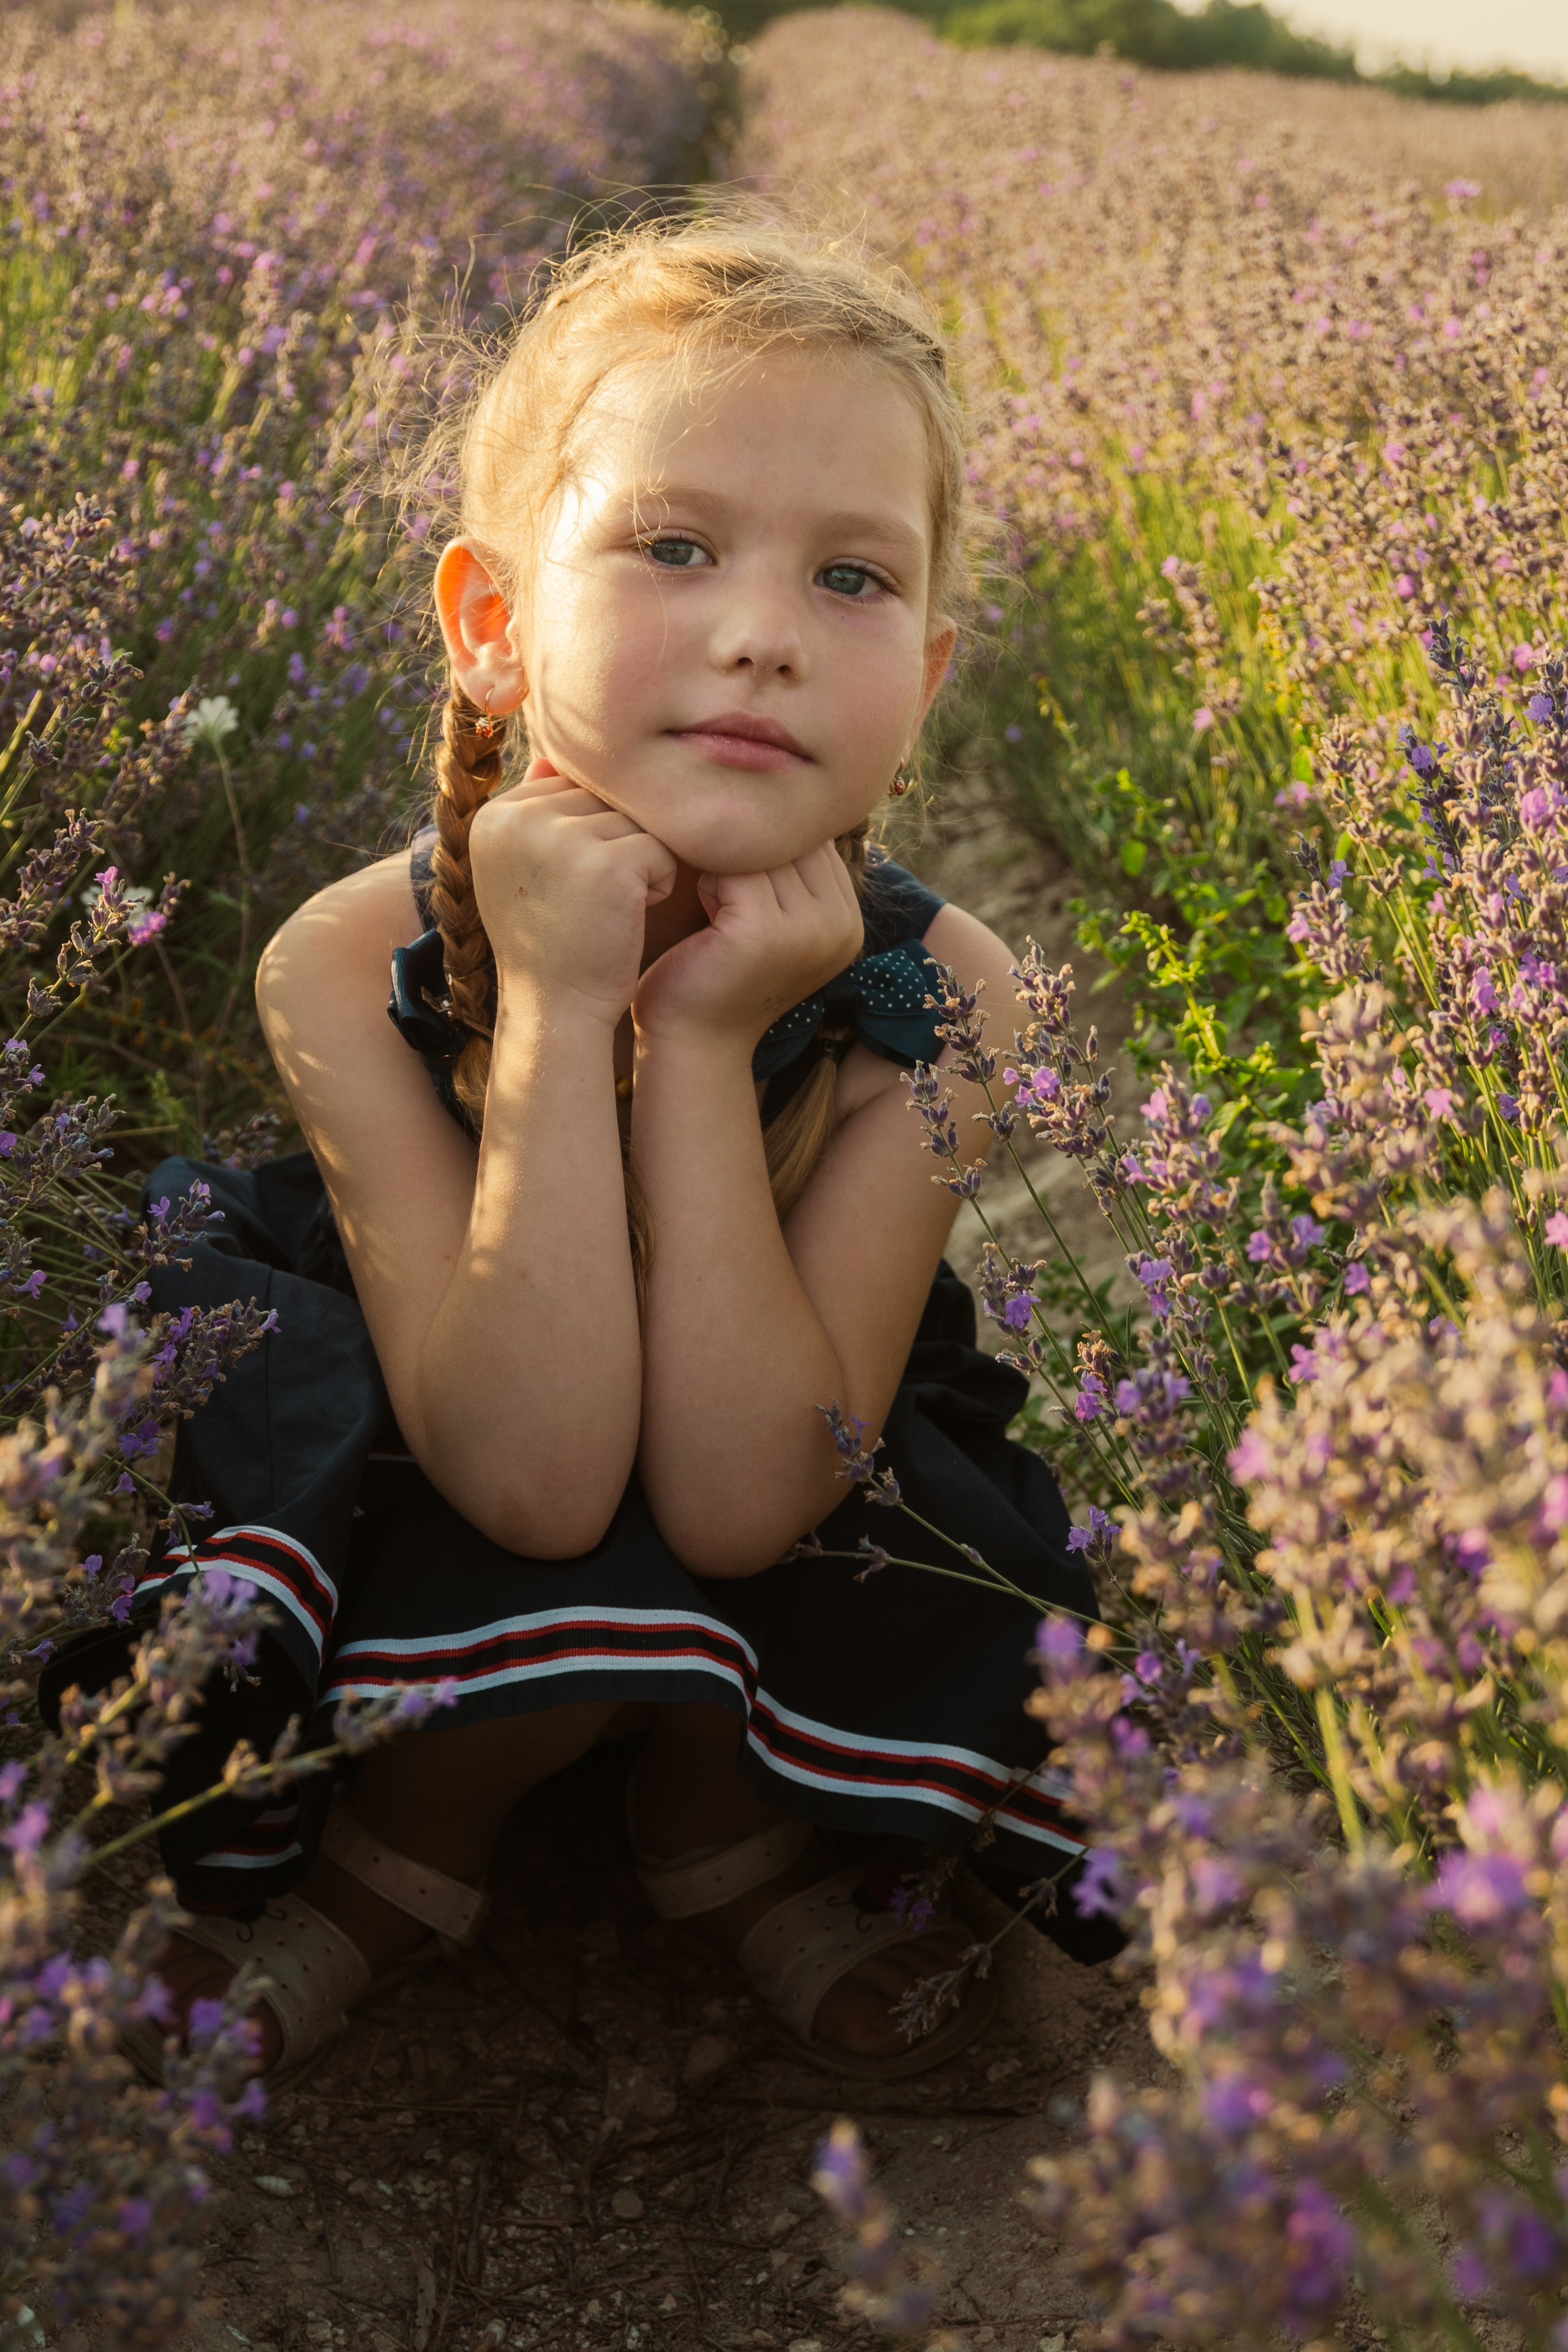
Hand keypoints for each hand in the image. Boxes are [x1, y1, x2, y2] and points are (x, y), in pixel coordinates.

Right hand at [469, 759, 676, 1025]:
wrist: (556, 1012)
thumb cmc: (551, 942)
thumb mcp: (525, 871)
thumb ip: (539, 812)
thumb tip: (554, 755)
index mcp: (495, 816)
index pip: (570, 787)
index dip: (590, 834)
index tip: (571, 888)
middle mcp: (518, 819)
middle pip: (605, 799)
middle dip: (618, 845)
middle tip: (597, 901)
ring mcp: (561, 839)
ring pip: (637, 822)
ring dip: (642, 863)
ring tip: (611, 908)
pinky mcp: (606, 865)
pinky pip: (661, 848)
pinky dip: (661, 883)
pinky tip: (631, 916)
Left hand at [632, 841, 863, 1053]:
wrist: (692, 1041)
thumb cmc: (720, 973)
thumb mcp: (772, 920)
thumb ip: (789, 872)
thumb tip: (784, 796)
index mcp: (850, 921)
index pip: (814, 840)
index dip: (768, 841)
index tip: (735, 865)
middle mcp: (842, 927)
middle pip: (792, 840)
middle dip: (746, 847)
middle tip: (714, 880)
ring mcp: (809, 931)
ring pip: (761, 851)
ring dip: (723, 862)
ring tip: (709, 899)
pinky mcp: (766, 934)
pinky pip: (733, 869)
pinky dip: (706, 880)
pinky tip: (699, 909)